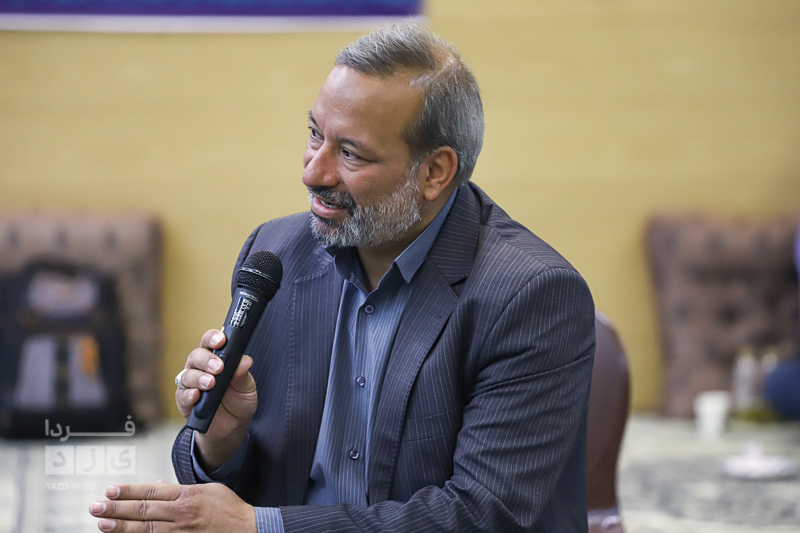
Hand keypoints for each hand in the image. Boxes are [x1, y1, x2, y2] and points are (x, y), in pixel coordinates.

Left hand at [89, 482, 255, 531]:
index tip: (110, 490)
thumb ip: (180, 489)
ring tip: (102, 523)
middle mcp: (182, 514)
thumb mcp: (208, 491)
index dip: (128, 491)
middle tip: (95, 507)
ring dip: (122, 527)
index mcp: (187, 496)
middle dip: (117, 508)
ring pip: (145, 529)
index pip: (151, 492)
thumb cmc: (229, 510)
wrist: (248, 530)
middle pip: (143, 510)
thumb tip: (158, 486)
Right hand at [175, 329, 257, 469]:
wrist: (232, 428)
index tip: (221, 340)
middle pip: (196, 356)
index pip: (210, 342)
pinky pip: (182, 395)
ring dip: (199, 378)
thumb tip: (245, 360)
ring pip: (187, 374)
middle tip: (218, 367)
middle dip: (207, 360)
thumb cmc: (238, 401)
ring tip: (211, 384)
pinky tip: (196, 395)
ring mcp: (191, 384)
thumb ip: (243, 374)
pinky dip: (189, 394)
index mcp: (216, 358)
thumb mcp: (247, 388)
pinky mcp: (184, 401)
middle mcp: (200, 368)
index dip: (213, 338)